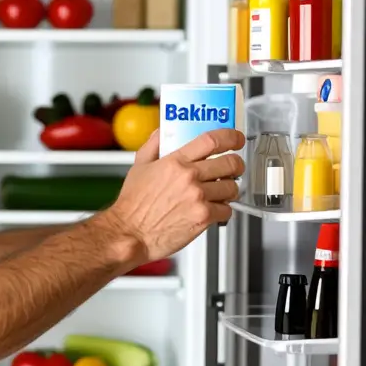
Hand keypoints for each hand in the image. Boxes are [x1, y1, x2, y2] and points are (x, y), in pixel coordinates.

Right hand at [101, 128, 245, 262]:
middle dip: (236, 165)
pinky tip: (213, 210)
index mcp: (175, 162)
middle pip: (230, 163)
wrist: (130, 233)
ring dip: (230, 190)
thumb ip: (153, 145)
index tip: (235, 139)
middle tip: (234, 169)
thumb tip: (162, 132)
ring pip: (232, 188)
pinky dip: (223, 211)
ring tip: (221, 192)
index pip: (212, 140)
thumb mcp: (139, 166)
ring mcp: (198, 198)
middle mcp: (189, 178)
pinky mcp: (203, 218)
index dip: (231, 137)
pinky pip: (227, 210)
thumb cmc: (133, 204)